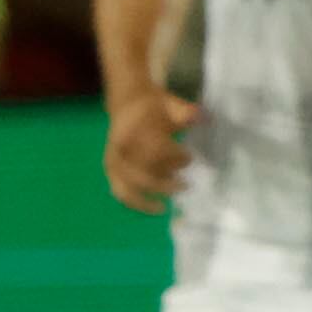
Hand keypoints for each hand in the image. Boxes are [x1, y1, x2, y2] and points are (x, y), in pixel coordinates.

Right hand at [103, 91, 195, 213]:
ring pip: (127, 189)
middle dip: (165, 184)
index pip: (154, 150)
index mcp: (132, 130)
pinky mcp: (112, 172)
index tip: (190, 156)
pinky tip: (155, 208)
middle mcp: (118, 149)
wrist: (129, 104)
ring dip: (147, 201)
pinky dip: (137, 204)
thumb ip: (184, 112)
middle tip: (186, 185)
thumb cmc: (154, 106)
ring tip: (165, 207)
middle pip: (141, 175)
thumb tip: (198, 117)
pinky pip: (121, 193)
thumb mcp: (171, 103)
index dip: (174, 157)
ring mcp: (112, 163)